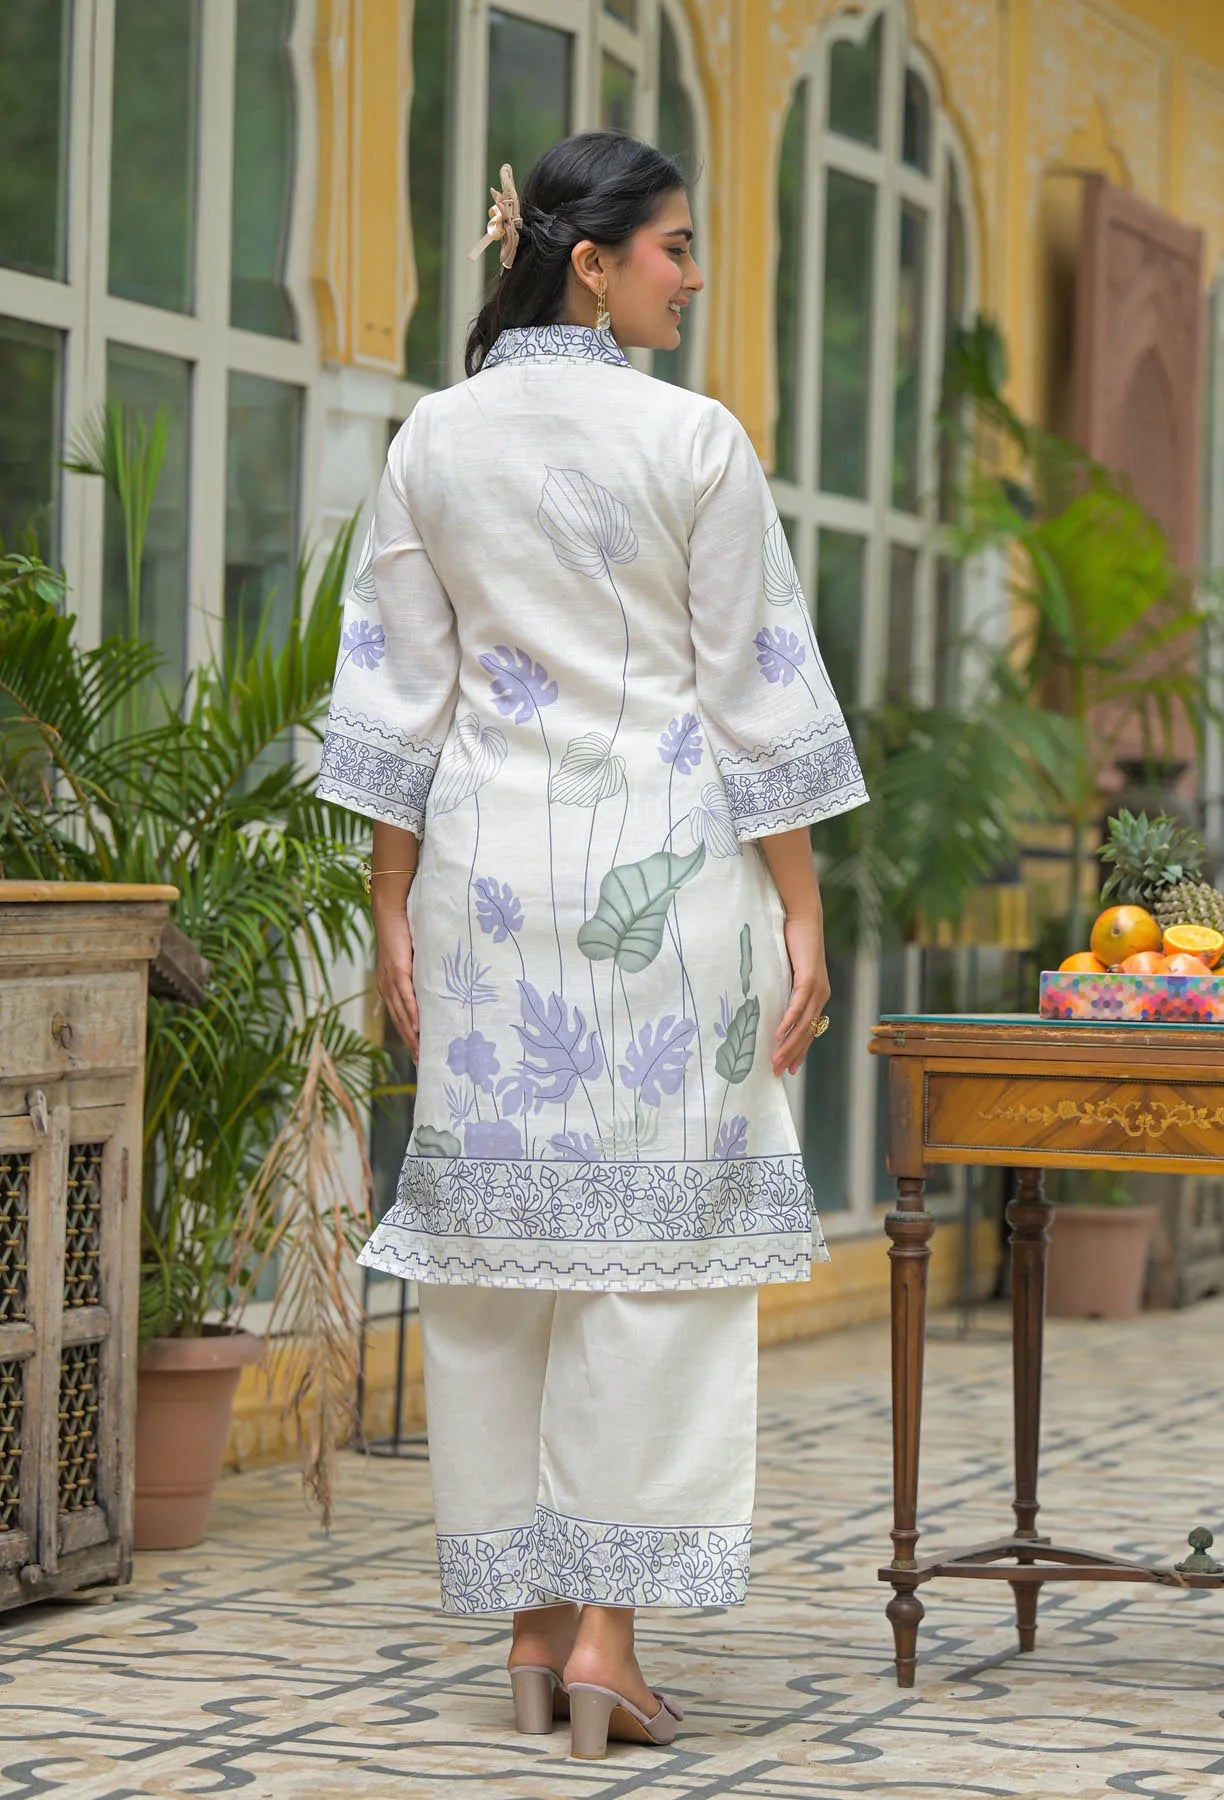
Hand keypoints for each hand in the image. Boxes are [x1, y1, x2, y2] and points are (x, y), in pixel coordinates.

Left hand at [376, 915, 419, 1058]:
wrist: (390, 910)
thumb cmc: (403, 931)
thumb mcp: (413, 957)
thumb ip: (420, 972)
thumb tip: (437, 984)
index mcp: (388, 985)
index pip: (398, 1016)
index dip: (407, 1035)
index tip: (417, 1053)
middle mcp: (386, 986)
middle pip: (399, 1021)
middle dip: (409, 1042)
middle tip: (421, 1062)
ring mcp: (390, 979)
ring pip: (401, 1013)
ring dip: (411, 1034)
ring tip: (421, 1051)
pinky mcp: (397, 969)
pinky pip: (405, 996)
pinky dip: (411, 1013)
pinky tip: (418, 1026)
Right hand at [773, 912, 830, 1076]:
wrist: (803, 917)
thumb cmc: (793, 942)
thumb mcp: (787, 971)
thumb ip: (783, 988)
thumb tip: (767, 1003)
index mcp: (817, 996)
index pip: (809, 1030)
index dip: (799, 1051)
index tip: (789, 1069)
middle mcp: (821, 996)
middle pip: (807, 1033)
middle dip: (792, 1055)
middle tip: (778, 1072)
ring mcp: (817, 988)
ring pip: (804, 1024)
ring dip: (789, 1044)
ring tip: (775, 1060)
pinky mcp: (810, 978)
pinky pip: (798, 1005)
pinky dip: (789, 1021)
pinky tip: (779, 1034)